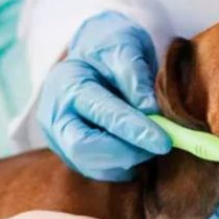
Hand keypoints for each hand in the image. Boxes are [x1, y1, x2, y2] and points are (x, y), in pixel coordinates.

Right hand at [38, 11, 170, 181]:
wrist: (92, 58)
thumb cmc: (108, 49)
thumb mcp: (123, 47)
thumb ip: (134, 77)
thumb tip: (150, 111)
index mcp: (66, 83)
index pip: (100, 113)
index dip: (134, 129)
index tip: (164, 141)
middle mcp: (54, 115)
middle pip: (82, 149)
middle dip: (125, 151)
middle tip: (158, 143)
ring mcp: (57, 138)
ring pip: (90, 166)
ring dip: (127, 159)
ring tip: (149, 141)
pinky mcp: (68, 154)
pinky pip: (97, 171)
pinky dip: (122, 165)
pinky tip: (136, 148)